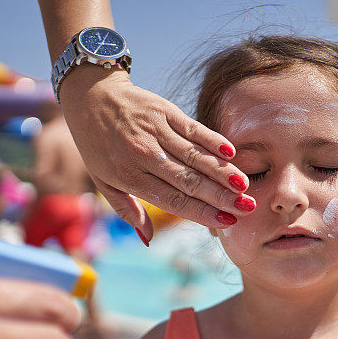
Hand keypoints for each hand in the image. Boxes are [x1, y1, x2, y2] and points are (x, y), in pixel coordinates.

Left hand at [59, 66, 255, 242]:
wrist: (91, 97)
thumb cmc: (98, 145)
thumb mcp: (104, 182)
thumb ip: (128, 211)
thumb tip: (147, 240)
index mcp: (130, 177)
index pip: (173, 200)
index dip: (201, 212)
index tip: (227, 222)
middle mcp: (144, 155)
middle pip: (189, 180)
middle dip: (220, 196)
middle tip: (246, 207)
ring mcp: (155, 131)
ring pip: (195, 156)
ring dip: (222, 172)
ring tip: (244, 186)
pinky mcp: (165, 111)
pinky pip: (193, 129)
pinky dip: (212, 140)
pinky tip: (229, 153)